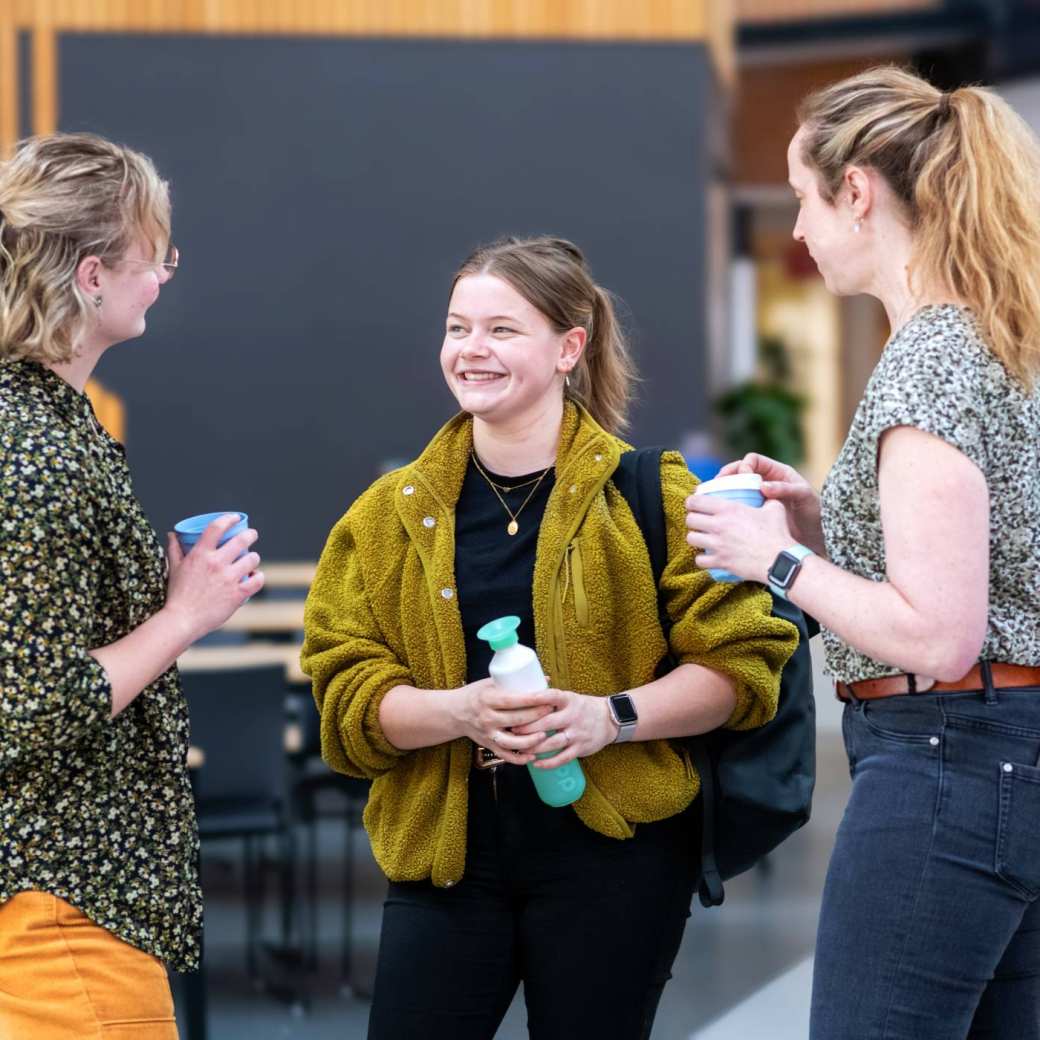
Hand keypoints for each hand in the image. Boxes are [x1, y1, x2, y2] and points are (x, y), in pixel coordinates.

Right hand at [164, 514, 263, 642]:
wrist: (182, 620)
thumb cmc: (178, 594)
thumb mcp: (174, 568)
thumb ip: (175, 549)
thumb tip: (172, 534)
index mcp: (200, 555)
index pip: (217, 527)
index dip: (229, 519)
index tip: (235, 518)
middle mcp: (216, 563)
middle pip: (241, 540)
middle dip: (250, 534)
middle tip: (252, 535)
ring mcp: (228, 578)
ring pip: (252, 559)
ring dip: (254, 557)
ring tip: (251, 559)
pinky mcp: (238, 594)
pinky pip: (257, 580)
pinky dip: (259, 576)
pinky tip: (256, 576)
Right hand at [452, 678, 555, 765]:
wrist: (455, 712)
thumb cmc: (476, 694)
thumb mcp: (490, 682)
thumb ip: (515, 682)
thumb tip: (545, 680)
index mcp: (487, 699)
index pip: (513, 700)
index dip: (532, 700)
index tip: (548, 697)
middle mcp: (486, 718)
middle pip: (516, 720)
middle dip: (537, 717)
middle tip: (552, 711)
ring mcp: (487, 734)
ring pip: (511, 742)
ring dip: (530, 740)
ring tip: (545, 734)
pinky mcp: (488, 745)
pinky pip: (505, 755)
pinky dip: (519, 758)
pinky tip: (532, 755)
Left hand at [512, 689, 617, 767]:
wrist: (610, 719)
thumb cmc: (584, 707)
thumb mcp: (570, 697)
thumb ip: (551, 698)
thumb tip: (524, 693)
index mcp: (569, 700)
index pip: (552, 696)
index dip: (536, 698)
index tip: (520, 701)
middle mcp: (573, 716)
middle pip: (547, 722)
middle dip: (527, 727)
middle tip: (512, 730)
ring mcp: (577, 733)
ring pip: (552, 743)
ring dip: (534, 747)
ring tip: (519, 748)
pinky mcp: (581, 748)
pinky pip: (562, 757)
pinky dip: (548, 762)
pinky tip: (536, 763)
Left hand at [684, 493, 793, 584]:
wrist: (780, 560)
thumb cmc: (778, 533)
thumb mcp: (774, 508)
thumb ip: (766, 498)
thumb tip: (766, 491)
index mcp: (729, 509)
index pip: (696, 501)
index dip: (691, 502)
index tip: (693, 504)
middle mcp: (719, 526)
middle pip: (690, 520)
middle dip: (692, 519)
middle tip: (699, 521)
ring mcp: (717, 545)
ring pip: (691, 539)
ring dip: (695, 537)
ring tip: (702, 538)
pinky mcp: (720, 562)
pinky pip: (699, 560)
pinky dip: (702, 558)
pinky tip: (707, 556)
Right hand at [712, 453, 824, 554]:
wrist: (817, 538)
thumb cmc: (815, 515)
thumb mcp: (804, 498)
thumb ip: (786, 489)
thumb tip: (763, 486)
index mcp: (777, 473)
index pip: (753, 460)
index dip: (743, 465)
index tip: (740, 477)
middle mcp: (765, 483)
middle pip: (738, 473)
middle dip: (725, 476)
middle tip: (716, 485)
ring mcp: (758, 499)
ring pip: (735, 490)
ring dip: (722, 492)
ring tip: (712, 500)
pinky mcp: (754, 514)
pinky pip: (737, 507)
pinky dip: (727, 508)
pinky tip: (720, 514)